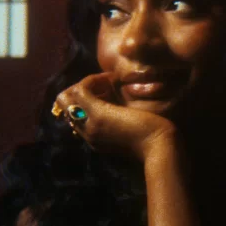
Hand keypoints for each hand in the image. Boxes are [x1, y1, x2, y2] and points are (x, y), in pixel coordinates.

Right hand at [54, 72, 176, 160]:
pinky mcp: (98, 114)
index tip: (105, 91)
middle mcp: (86, 133)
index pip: (73, 115)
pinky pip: (80, 90)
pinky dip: (92, 79)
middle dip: (82, 90)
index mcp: (93, 138)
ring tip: (107, 80)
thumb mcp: (128, 127)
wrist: (160, 146)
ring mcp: (90, 124)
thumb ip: (117, 117)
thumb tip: (113, 97)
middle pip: (66, 106)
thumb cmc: (152, 137)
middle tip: (104, 83)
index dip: (84, 100)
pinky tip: (111, 78)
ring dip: (86, 83)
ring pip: (66, 98)